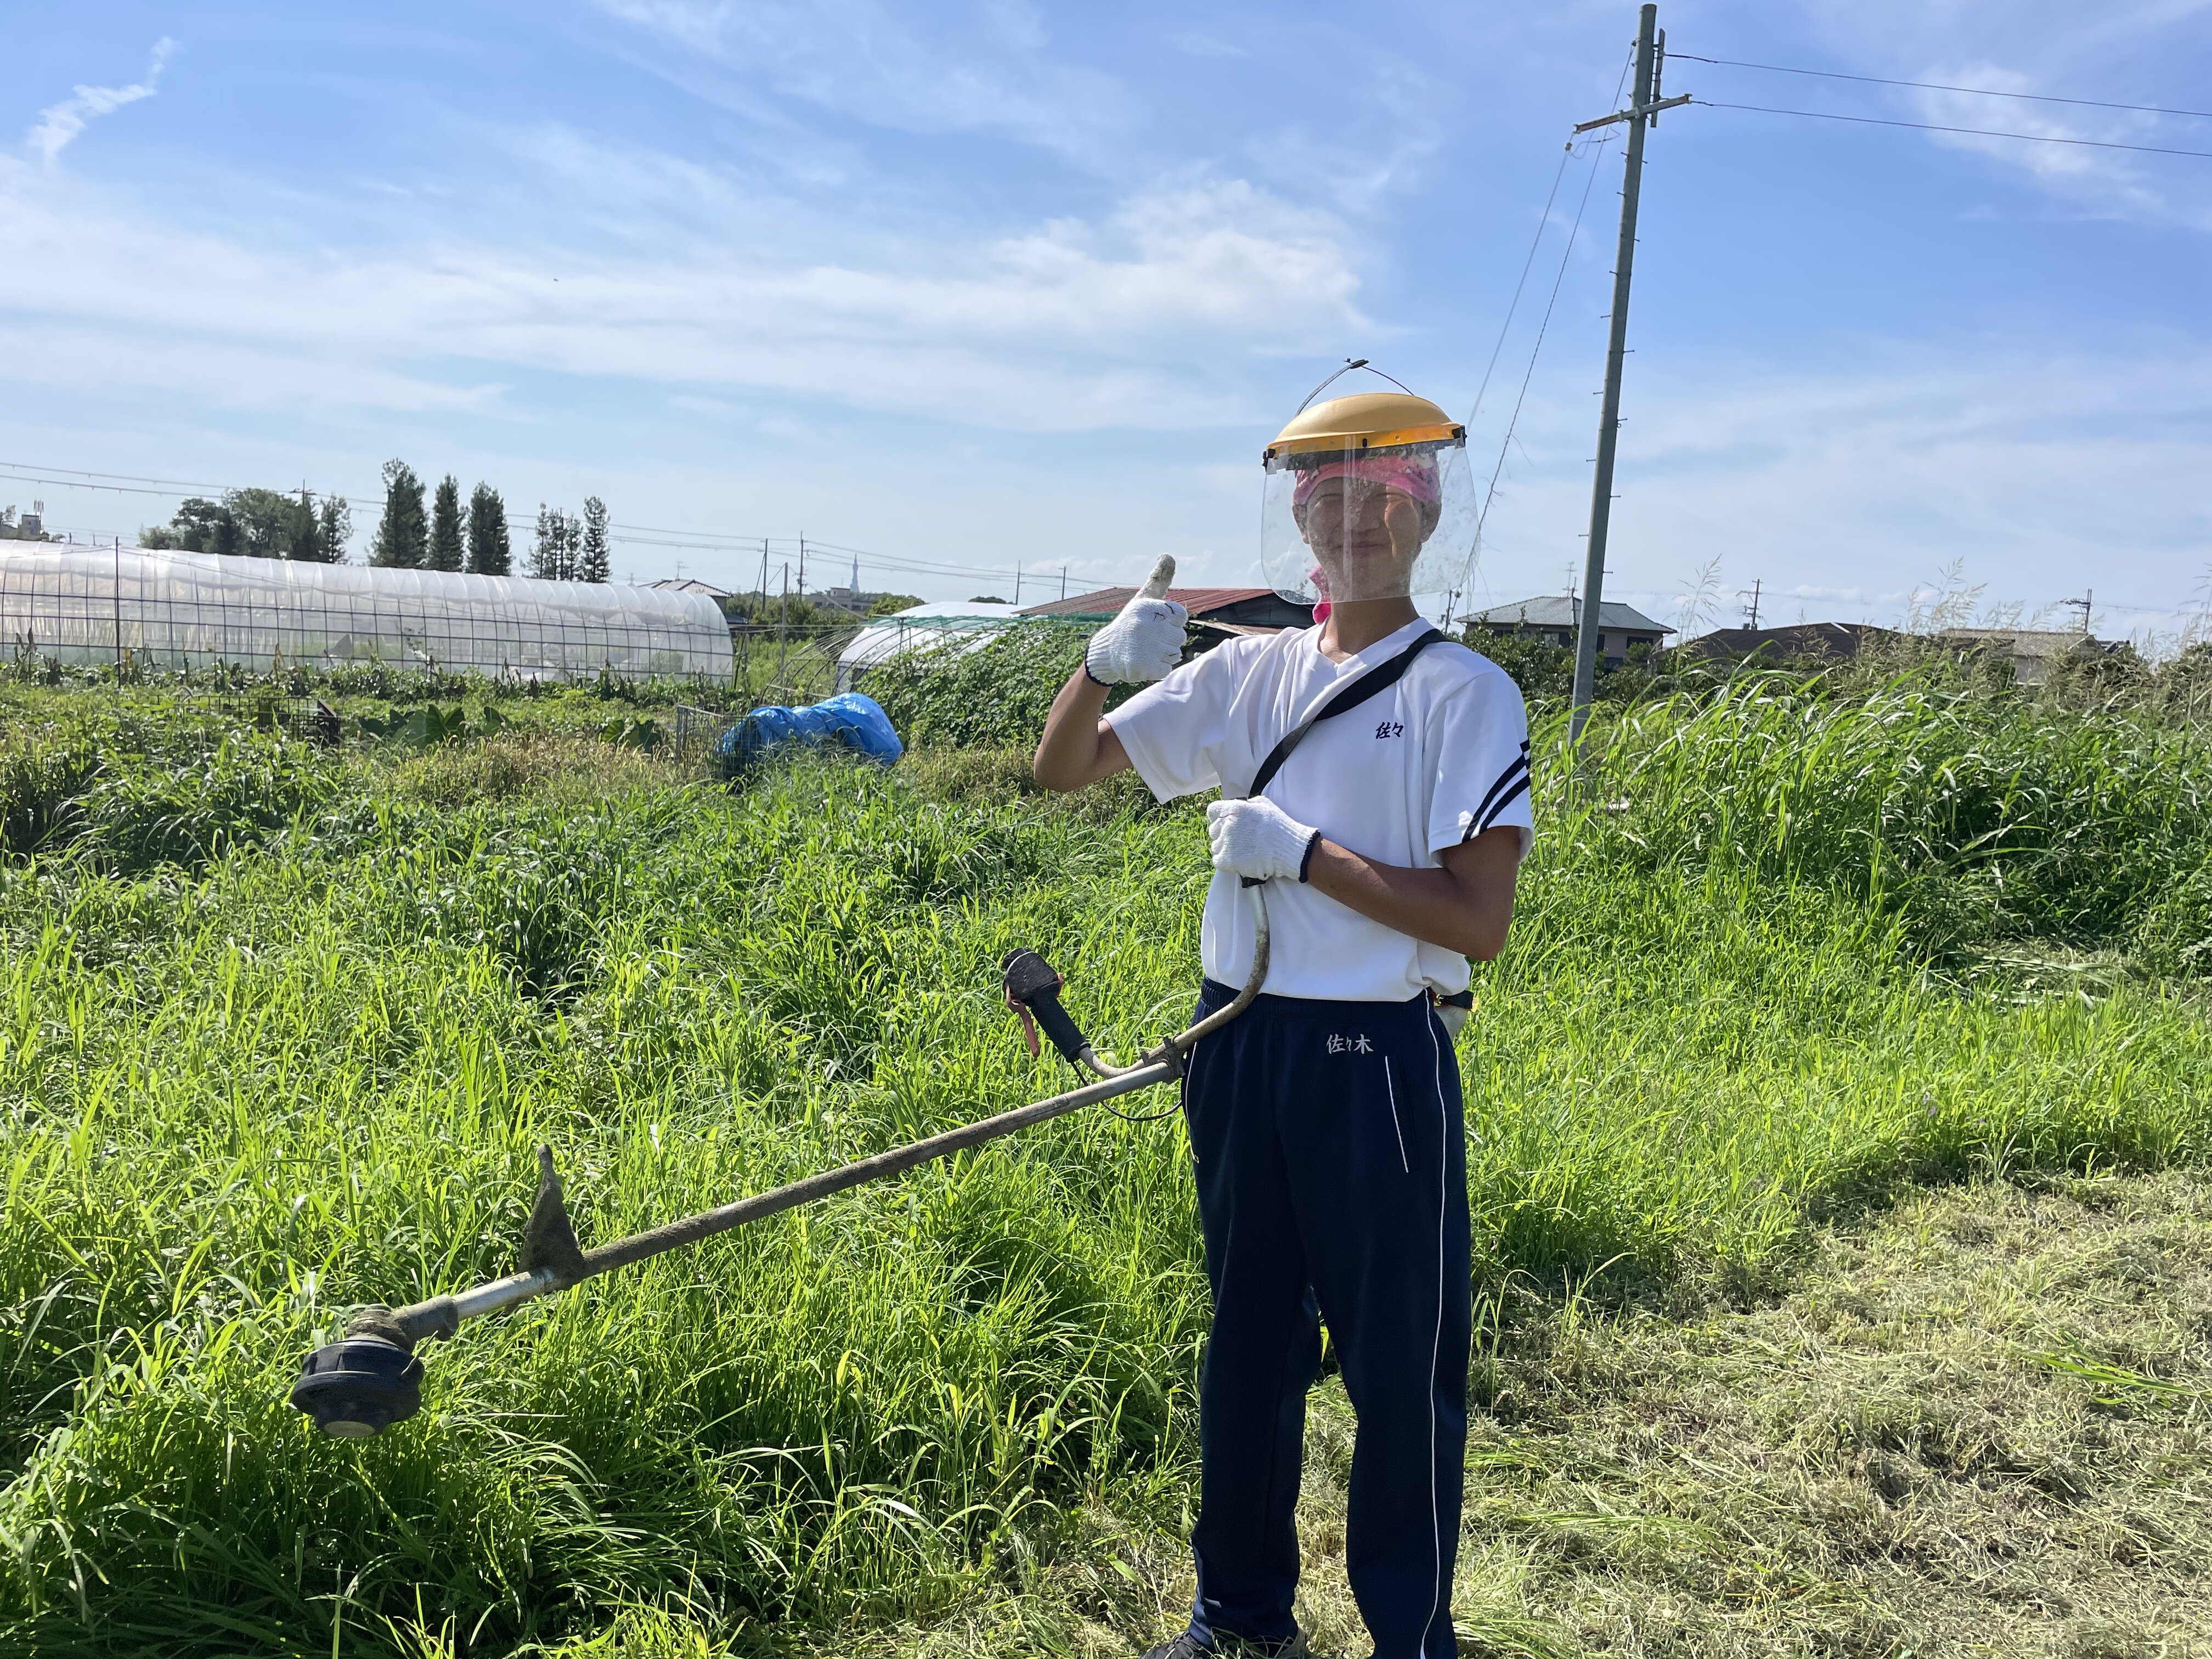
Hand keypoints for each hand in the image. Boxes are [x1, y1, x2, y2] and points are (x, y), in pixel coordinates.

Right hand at [1084, 555, 1187, 683]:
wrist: (1106, 652)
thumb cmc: (1130, 623)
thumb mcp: (1143, 599)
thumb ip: (1160, 579)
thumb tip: (1168, 555)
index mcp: (1148, 607)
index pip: (1180, 615)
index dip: (1171, 622)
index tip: (1155, 624)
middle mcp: (1146, 624)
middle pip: (1179, 636)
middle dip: (1167, 640)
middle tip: (1148, 639)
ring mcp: (1145, 646)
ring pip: (1175, 653)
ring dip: (1162, 655)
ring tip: (1144, 650)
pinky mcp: (1143, 666)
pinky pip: (1166, 669)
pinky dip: (1157, 669)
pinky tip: (1143, 662)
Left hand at [1206, 796, 1320, 883]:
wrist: (1287, 848)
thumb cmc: (1279, 827)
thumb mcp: (1265, 805)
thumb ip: (1248, 804)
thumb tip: (1243, 806)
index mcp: (1234, 809)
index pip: (1213, 811)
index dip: (1219, 818)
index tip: (1226, 824)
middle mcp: (1227, 824)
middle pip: (1213, 830)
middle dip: (1223, 834)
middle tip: (1238, 840)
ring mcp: (1226, 842)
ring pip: (1215, 846)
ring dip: (1225, 849)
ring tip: (1241, 851)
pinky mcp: (1227, 859)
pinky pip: (1217, 860)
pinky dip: (1225, 862)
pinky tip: (1237, 860)